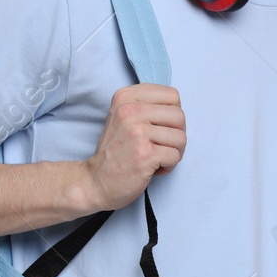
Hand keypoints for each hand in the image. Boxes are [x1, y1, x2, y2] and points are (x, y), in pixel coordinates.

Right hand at [82, 84, 184, 210]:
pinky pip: (175, 156)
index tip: (160, 128)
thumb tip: (178, 106)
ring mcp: (137, 132)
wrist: (96, 180)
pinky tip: (153, 167)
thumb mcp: (123, 116)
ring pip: (181, 137)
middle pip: (179, 116)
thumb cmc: (116, 150)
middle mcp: (130, 110)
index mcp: (126, 97)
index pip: (172, 95)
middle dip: (177, 134)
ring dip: (174, 152)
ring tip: (157, 158)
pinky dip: (169, 166)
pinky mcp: (145, 154)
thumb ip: (147, 105)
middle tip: (161, 146)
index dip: (173, 115)